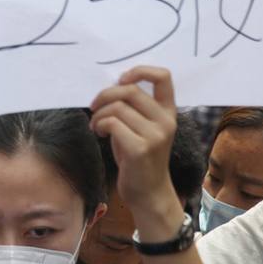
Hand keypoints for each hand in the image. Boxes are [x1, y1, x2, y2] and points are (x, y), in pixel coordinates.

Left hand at [90, 66, 178, 214]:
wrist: (148, 192)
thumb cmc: (139, 158)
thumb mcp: (141, 128)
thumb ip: (133, 108)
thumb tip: (110, 87)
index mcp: (168, 112)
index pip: (163, 77)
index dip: (140, 71)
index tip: (122, 79)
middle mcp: (165, 121)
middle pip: (130, 90)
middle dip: (105, 95)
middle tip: (94, 106)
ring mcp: (155, 135)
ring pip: (117, 108)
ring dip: (98, 114)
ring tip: (96, 125)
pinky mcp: (140, 148)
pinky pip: (112, 123)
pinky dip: (99, 125)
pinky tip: (99, 133)